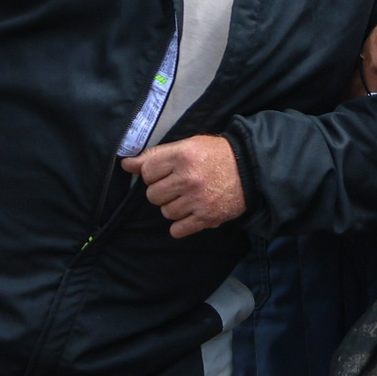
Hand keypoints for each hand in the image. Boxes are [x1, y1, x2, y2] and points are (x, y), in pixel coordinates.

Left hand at [122, 135, 246, 236]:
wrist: (250, 168)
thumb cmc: (216, 154)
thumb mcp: (187, 145)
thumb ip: (155, 155)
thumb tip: (126, 164)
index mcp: (182, 156)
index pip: (147, 171)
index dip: (153, 173)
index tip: (165, 173)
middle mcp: (188, 178)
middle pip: (153, 195)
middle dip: (162, 191)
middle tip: (177, 185)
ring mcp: (197, 200)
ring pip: (165, 212)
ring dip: (173, 207)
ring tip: (187, 197)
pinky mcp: (206, 217)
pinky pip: (178, 229)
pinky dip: (181, 225)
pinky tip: (190, 213)